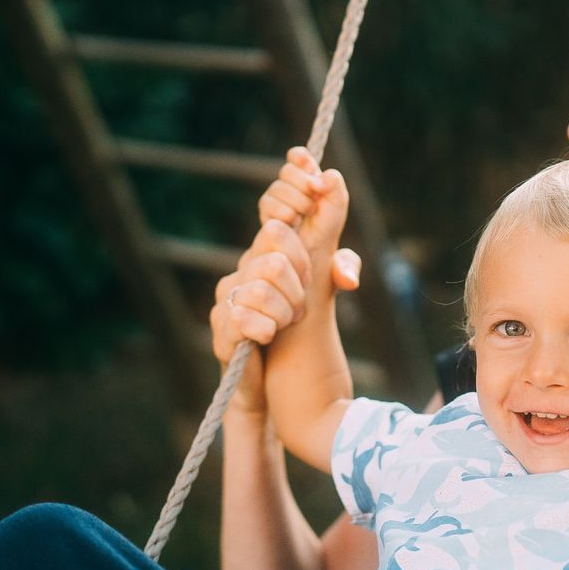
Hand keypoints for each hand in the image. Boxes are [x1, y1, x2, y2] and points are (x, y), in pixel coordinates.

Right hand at [210, 150, 360, 396]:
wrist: (275, 382)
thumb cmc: (296, 328)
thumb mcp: (324, 289)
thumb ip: (340, 265)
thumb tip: (346, 269)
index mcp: (267, 251)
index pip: (274, 203)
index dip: (293, 191)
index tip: (317, 187)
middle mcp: (244, 266)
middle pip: (273, 237)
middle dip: (299, 268)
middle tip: (303, 298)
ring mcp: (228, 296)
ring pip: (264, 281)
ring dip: (287, 308)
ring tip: (286, 323)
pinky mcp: (222, 328)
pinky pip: (247, 317)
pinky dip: (268, 328)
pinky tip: (269, 337)